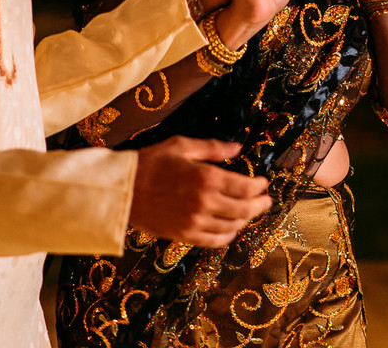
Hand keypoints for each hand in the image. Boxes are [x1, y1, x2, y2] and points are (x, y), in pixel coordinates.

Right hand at [130, 136, 271, 247]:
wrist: (122, 189)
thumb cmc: (149, 163)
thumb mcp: (181, 146)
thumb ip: (212, 148)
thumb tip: (238, 147)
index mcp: (207, 178)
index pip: (245, 186)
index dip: (259, 186)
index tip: (263, 183)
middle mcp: (205, 202)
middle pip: (244, 209)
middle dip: (259, 205)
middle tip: (265, 201)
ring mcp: (196, 222)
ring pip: (232, 227)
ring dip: (245, 220)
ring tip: (248, 213)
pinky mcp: (185, 235)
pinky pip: (215, 240)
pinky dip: (227, 236)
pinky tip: (230, 229)